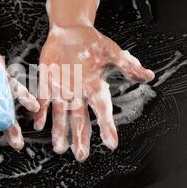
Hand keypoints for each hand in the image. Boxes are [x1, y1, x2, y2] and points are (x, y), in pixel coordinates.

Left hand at [33, 25, 154, 161]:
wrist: (70, 31)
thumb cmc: (92, 42)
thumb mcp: (111, 52)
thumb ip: (127, 65)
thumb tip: (149, 76)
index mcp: (95, 87)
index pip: (103, 110)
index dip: (107, 126)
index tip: (111, 143)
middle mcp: (78, 93)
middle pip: (80, 119)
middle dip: (80, 137)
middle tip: (81, 155)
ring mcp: (62, 90)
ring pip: (60, 114)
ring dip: (59, 131)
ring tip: (58, 148)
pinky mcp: (47, 83)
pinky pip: (43, 101)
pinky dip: (41, 112)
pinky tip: (38, 125)